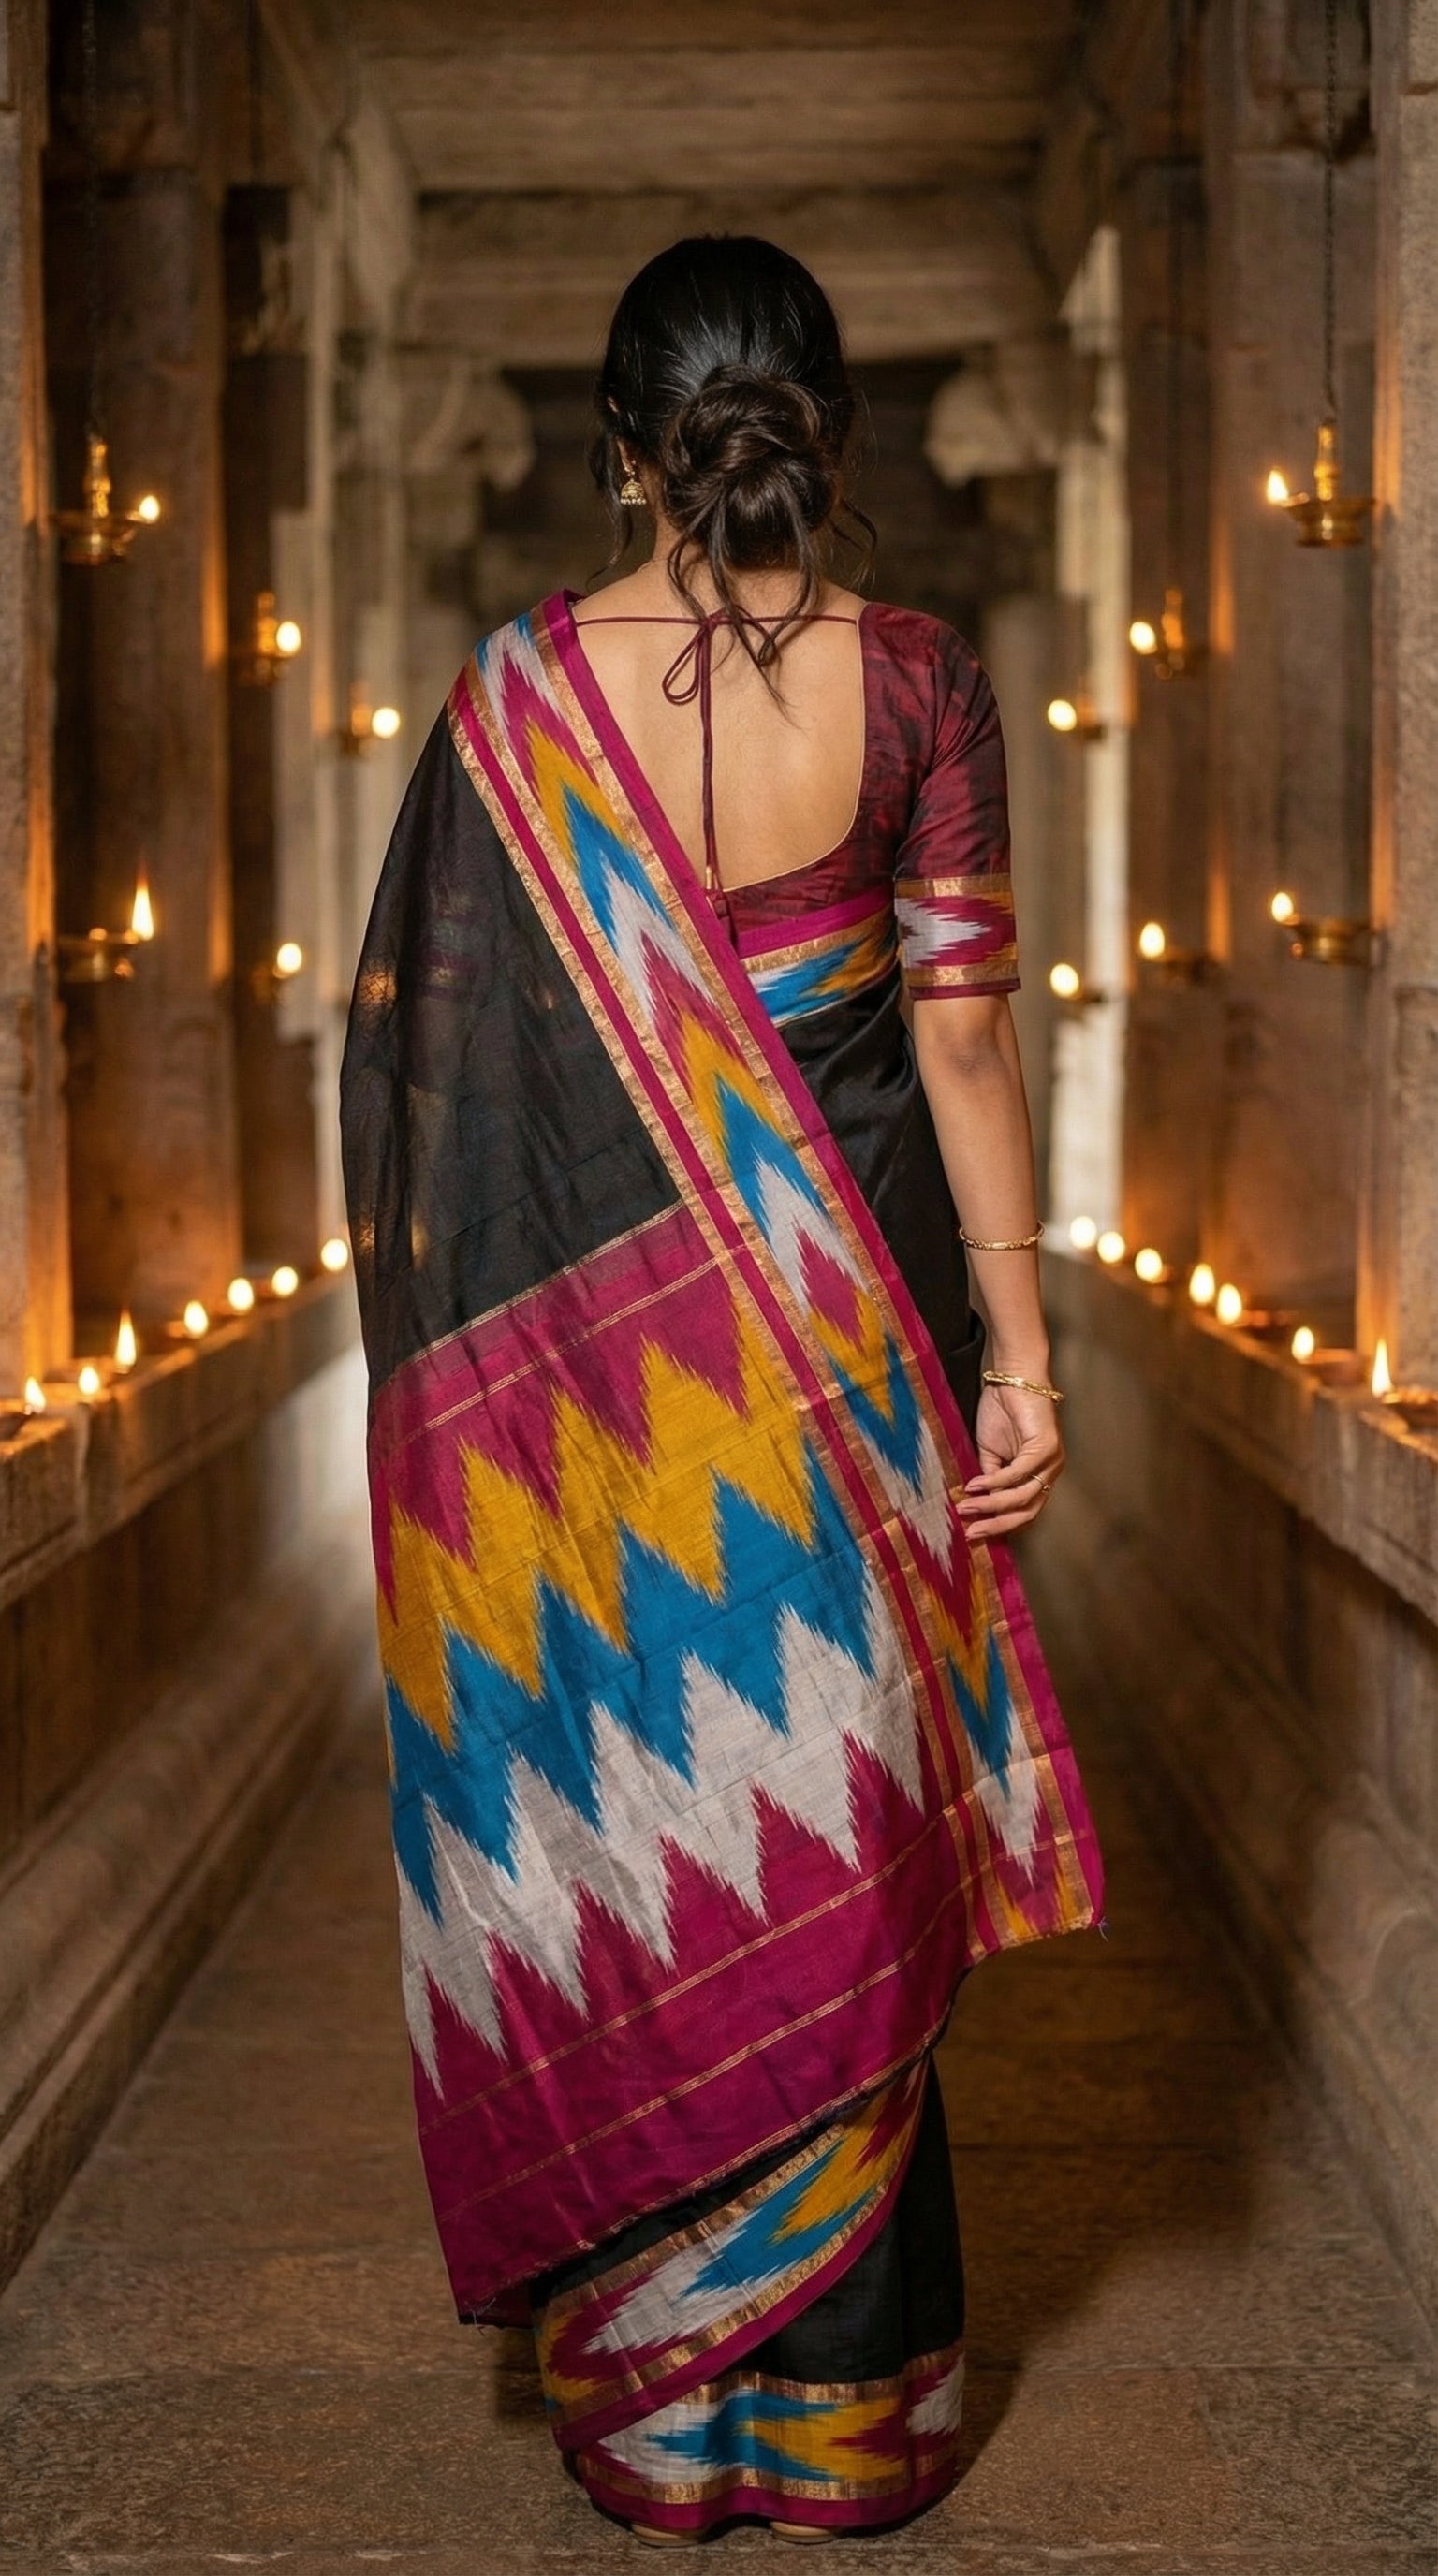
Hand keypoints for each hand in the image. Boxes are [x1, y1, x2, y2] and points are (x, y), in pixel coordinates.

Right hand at [956, 1380, 1064, 1540]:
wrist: (1011, 1378)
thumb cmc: (1001, 1411)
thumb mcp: (990, 1452)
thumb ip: (989, 1477)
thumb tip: (978, 1504)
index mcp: (1039, 1475)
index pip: (1024, 1511)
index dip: (1000, 1525)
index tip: (974, 1535)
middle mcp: (1050, 1472)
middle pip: (1027, 1511)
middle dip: (997, 1524)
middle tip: (971, 1533)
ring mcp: (1052, 1461)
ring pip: (1023, 1496)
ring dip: (992, 1505)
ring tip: (966, 1507)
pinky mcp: (1046, 1447)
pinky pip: (1020, 1474)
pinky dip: (997, 1482)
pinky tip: (976, 1485)